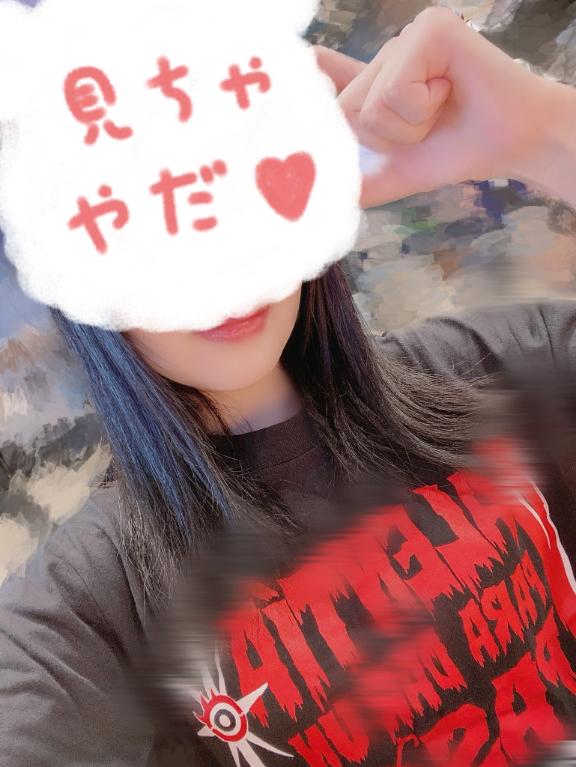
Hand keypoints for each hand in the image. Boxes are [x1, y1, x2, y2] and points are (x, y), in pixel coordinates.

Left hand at [315, 7, 553, 207]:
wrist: (511, 146)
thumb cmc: (455, 152)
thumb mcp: (394, 172)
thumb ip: (356, 181)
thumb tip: (315, 205)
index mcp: (375, 79)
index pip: (327, 78)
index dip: (304, 80)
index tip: (282, 76)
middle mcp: (386, 52)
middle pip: (343, 110)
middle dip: (385, 138)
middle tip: (427, 126)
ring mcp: (407, 37)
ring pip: (369, 105)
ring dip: (408, 127)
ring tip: (441, 109)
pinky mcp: (430, 30)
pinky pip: (396, 90)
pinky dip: (422, 110)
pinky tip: (450, 92)